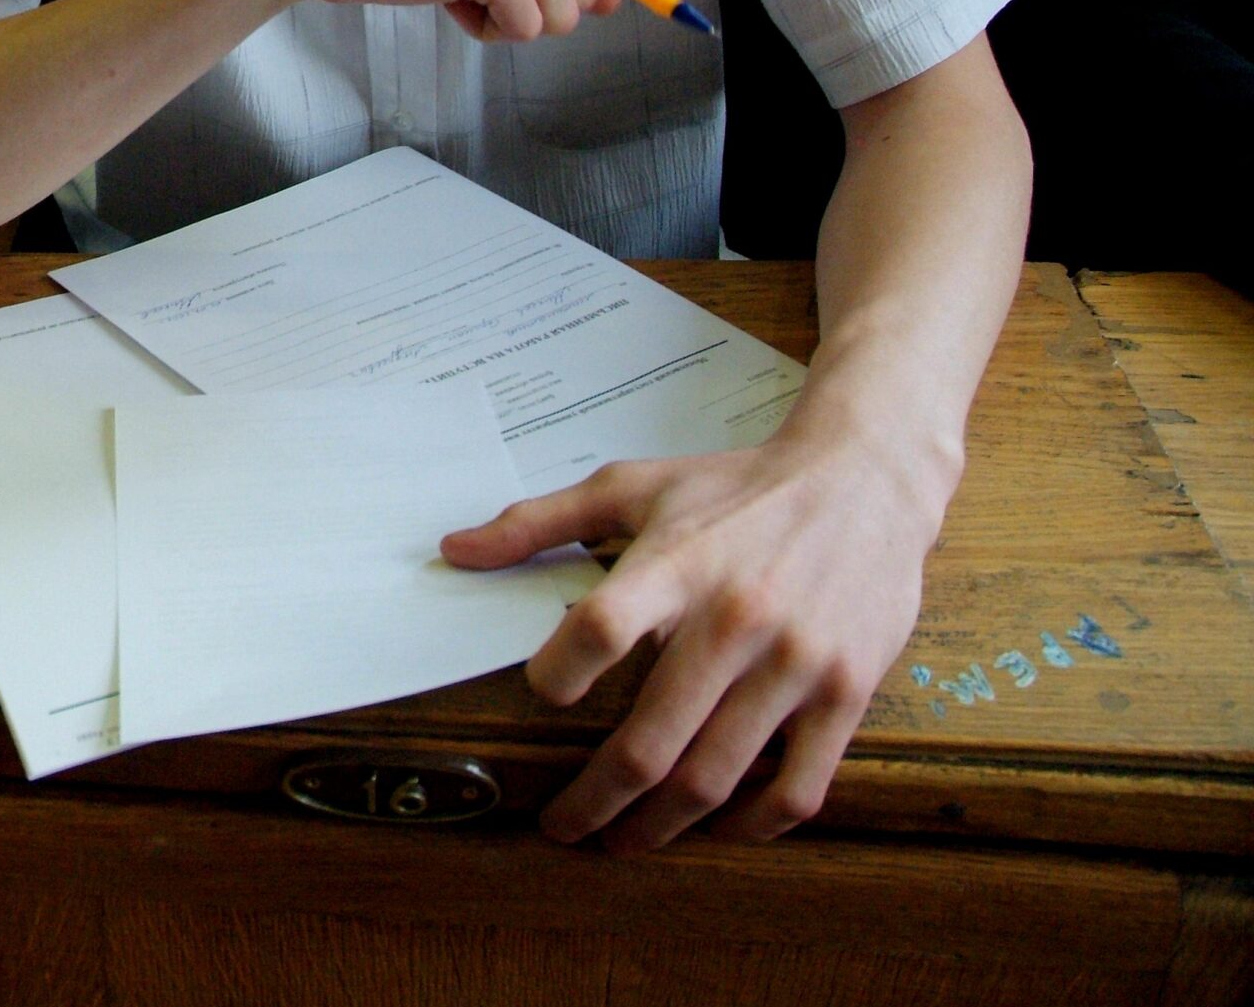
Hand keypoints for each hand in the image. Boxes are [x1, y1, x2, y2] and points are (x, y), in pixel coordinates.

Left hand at [441, 419, 952, 850]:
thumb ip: (541, 522)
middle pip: (650, 738)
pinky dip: (751, 824)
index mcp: (676, 565)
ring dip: (657, 826)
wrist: (866, 479)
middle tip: (560, 826)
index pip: (600, 628)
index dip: (557, 673)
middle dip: (592, 799)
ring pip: (714, 777)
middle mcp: (735, 618)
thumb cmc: (736, 488)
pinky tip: (716, 829)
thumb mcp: (635, 488)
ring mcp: (795, 662)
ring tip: (621, 841)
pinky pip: (798, 787)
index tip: (540, 696)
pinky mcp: (846, 692)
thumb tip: (454, 549)